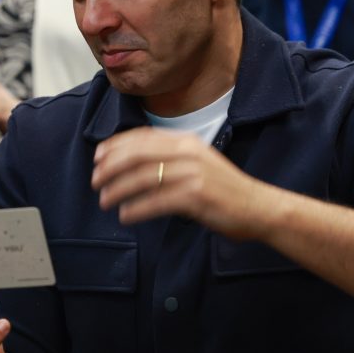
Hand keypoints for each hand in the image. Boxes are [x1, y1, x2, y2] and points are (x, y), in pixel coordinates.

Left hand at [91, 126, 275, 238]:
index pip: (142, 137)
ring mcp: (192, 173)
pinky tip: (126, 215)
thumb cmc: (223, 188)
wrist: (258, 206)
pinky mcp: (196, 196)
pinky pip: (157, 201)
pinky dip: (136, 209)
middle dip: (110, 167)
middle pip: (137, 155)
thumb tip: (129, 163)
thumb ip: (169, 158)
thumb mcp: (197, 162)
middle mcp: (188, 152)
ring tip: (105, 201)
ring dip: (118, 190)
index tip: (98, 157)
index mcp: (186, 141)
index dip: (115, 146)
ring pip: (143, 178)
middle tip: (95, 181)